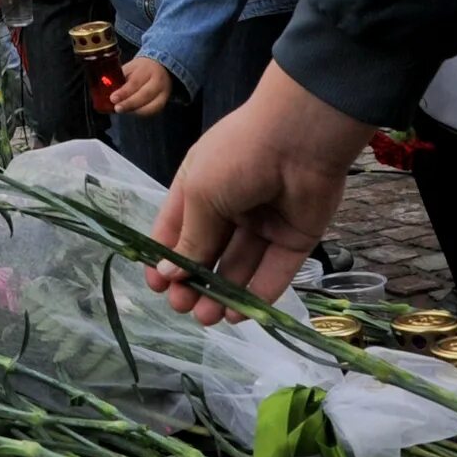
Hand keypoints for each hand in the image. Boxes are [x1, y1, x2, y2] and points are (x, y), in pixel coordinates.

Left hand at [110, 55, 175, 115]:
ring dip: (136, 110)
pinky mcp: (164, 101)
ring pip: (152, 106)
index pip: (135, 82)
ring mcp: (164, 92)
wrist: (161, 66)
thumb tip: (106, 90)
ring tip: (123, 111)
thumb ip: (120, 78)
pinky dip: (142, 113)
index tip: (113, 98)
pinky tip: (132, 112)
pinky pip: (154, 111)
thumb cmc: (140, 69)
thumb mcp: (130, 68)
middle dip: (129, 104)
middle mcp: (158, 81)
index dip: (124, 92)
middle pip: (145, 95)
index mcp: (147, 69)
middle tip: (117, 108)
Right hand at [148, 63, 375, 321]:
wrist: (300, 139)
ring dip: (222, 293)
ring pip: (240, 266)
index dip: (165, 258)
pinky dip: (257, 293)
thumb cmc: (236, 157)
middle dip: (193, 281)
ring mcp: (264, 223)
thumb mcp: (201, 195)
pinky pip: (274, 269)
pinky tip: (240, 313)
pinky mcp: (295, 238)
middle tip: (184, 307)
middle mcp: (230, 207)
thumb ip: (189, 238)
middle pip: (208, 252)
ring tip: (208, 318)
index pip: (176, 230)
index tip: (157, 286)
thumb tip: (168, 273)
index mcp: (199, 188)